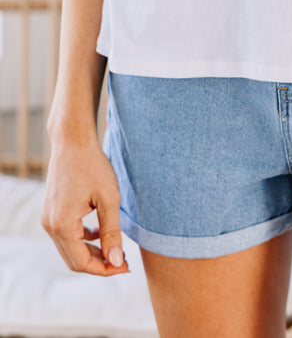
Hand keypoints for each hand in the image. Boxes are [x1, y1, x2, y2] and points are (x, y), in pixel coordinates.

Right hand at [41, 135, 129, 275]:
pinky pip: (67, 234)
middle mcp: (50, 225)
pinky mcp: (52, 210)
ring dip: (92, 251)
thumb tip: (116, 261)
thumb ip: (112, 232)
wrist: (73, 140)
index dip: (104, 269)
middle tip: (123, 261)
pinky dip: (84, 238)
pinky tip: (101, 231)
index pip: (81, 262)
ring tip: (116, 248)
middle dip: (99, 263)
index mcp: (62, 225)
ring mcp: (48, 217)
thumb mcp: (109, 199)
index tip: (125, 266)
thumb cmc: (93, 166)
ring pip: (70, 248)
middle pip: (73, 259)